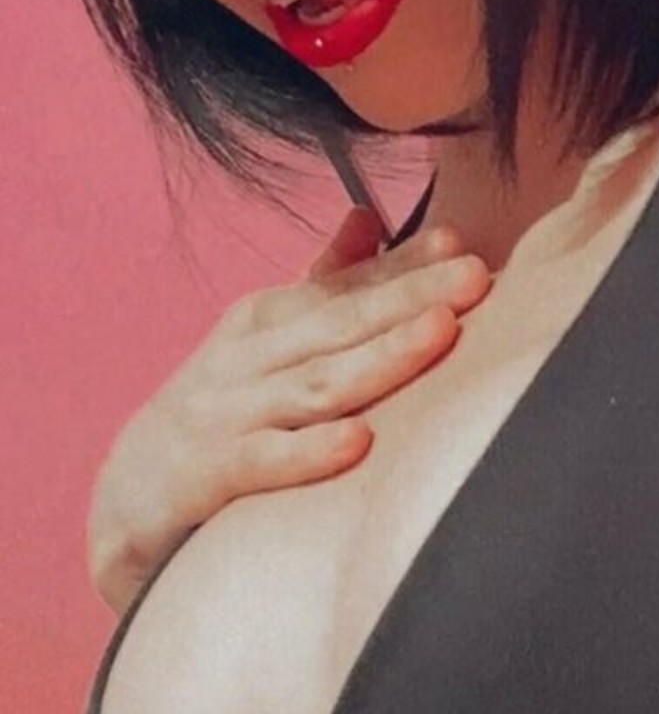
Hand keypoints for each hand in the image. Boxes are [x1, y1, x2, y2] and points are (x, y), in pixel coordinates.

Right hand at [87, 213, 490, 617]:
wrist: (129, 497)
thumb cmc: (220, 411)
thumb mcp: (264, 338)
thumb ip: (322, 281)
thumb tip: (369, 216)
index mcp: (267, 319)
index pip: (346, 285)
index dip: (404, 263)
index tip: (460, 243)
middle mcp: (248, 357)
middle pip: (341, 323)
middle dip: (412, 296)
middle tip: (475, 276)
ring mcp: (227, 413)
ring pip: (316, 383)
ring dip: (382, 357)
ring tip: (440, 333)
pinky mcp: (207, 473)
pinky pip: (265, 460)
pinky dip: (310, 451)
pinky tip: (359, 440)